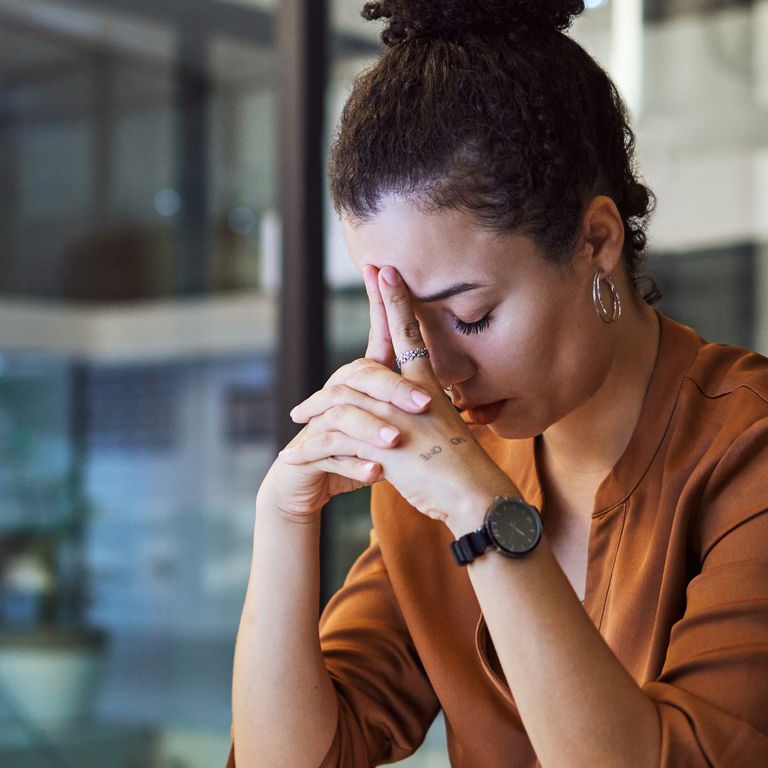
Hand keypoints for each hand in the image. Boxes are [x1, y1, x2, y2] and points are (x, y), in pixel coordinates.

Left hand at [279, 264, 517, 534]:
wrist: (476, 497)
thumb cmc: (465, 471)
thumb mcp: (445, 434)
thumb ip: (424, 419)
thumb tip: (415, 416)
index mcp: (427, 388)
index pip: (409, 334)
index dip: (396, 301)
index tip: (384, 271)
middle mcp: (411, 396)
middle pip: (365, 364)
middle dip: (342, 363)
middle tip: (325, 359)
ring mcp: (395, 419)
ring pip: (340, 405)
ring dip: (314, 413)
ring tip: (296, 421)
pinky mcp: (382, 447)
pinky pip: (331, 445)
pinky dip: (308, 453)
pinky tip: (291, 460)